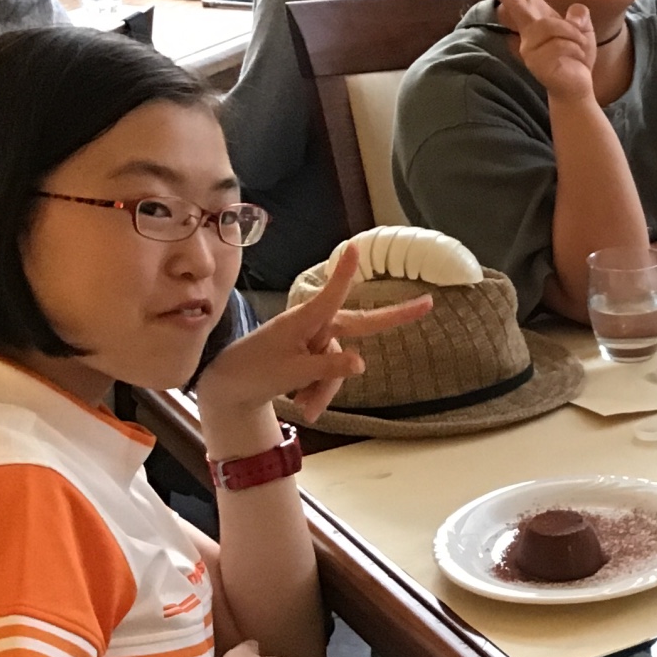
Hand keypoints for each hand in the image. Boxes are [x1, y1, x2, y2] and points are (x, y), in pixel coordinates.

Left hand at [194, 243, 432, 426]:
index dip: (345, 273)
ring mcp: (315, 341)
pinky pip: (330, 374)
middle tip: (427, 304)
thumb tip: (363, 363)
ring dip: (327, 389)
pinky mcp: (313, 355)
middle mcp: (314, 326)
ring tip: (307, 409)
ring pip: (340, 364)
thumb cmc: (255, 373)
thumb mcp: (293, 373)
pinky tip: (306, 408)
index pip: (331, 294)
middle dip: (391, 319)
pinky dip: (320, 392)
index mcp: (304, 321)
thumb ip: (329, 368)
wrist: (229, 391)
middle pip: (358, 326)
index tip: (354, 247)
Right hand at [472, 0, 597, 102]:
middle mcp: (530, 25)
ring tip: (578, 50)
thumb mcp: (584, 32)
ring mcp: (529, 43)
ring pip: (553, 26)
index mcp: (539, 13)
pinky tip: (572, 62)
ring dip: (574, 37)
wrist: (575, 87)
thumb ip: (579, 17)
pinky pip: (561, 46)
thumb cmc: (576, 59)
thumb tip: (576, 9)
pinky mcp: (535, 59)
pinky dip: (576, 52)